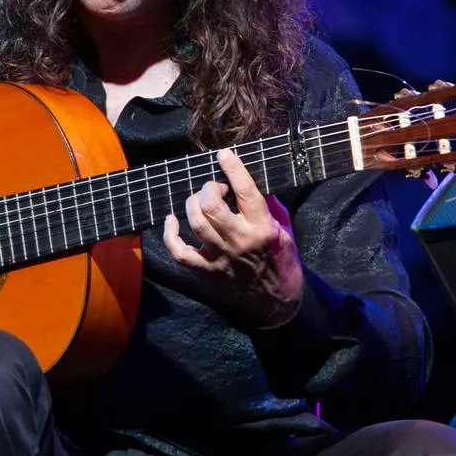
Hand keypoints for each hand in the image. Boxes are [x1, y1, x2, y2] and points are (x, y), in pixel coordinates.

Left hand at [162, 148, 303, 325]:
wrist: (277, 301)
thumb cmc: (282, 259)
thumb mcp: (285, 228)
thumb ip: (269, 204)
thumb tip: (249, 181)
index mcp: (263, 228)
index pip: (246, 191)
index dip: (233, 168)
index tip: (224, 155)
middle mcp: (240, 241)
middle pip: (211, 206)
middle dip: (209, 189)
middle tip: (215, 189)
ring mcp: (220, 258)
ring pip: (195, 223)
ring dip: (192, 204)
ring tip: (199, 201)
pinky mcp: (206, 271)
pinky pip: (179, 252)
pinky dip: (170, 234)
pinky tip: (172, 220)